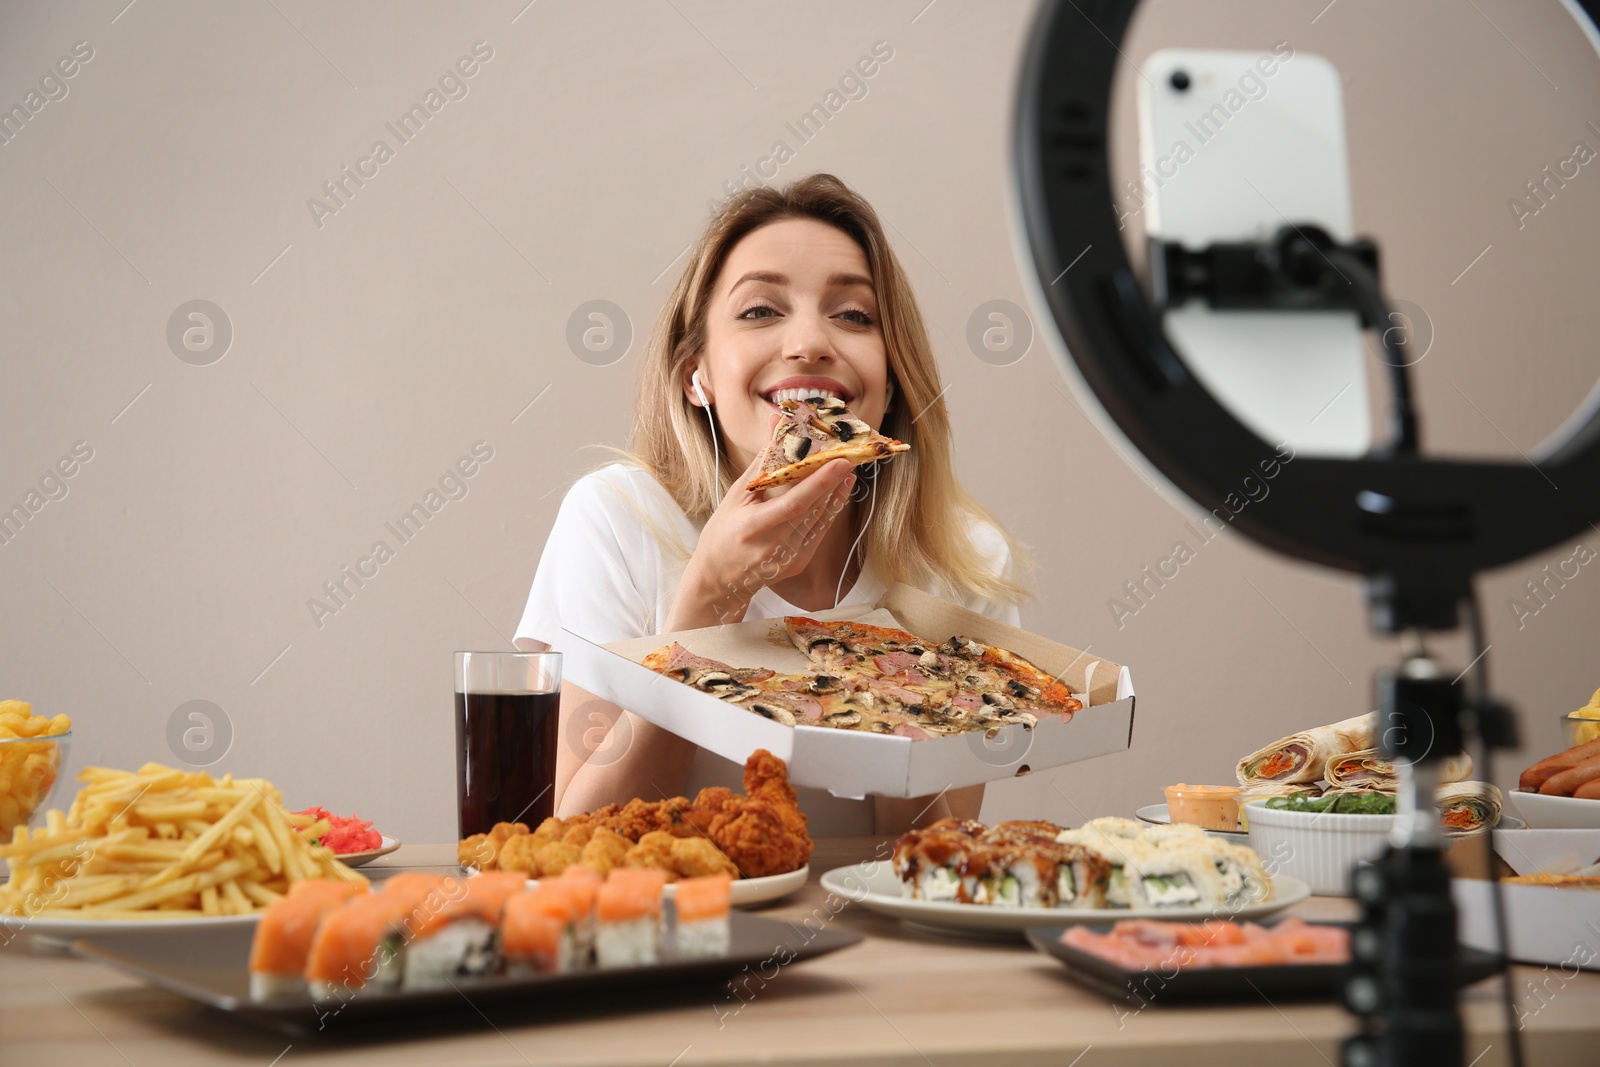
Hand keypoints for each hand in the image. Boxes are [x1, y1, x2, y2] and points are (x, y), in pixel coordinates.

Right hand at [668, 428, 855, 628]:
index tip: (840, 462)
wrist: (718, 578)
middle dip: (833, 482)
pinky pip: (819, 532)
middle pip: (812, 510)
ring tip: (846, 471)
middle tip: (848, 456)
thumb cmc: (722, 532)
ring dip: (836, 494)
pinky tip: (837, 492)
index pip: (794, 504)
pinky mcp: (798, 563)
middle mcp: (773, 546)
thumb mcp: (736, 496)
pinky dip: (829, 510)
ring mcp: (788, 559)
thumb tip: (777, 425)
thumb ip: (762, 462)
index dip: (819, 483)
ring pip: (820, 520)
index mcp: (753, 527)